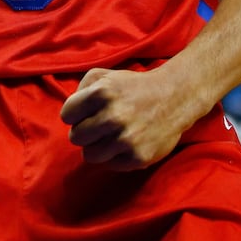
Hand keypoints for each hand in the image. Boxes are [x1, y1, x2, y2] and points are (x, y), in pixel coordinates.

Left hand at [60, 67, 198, 169]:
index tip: (86, 114)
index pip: (66, 115)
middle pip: (76, 137)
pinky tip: (125, 143)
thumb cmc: (134, 87)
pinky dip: (114, 156)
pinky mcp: (138, 157)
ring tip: (111, 136)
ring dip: (97, 147)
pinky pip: (109, 165)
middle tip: (100, 126)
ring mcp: (126, 139)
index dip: (75, 115)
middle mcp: (113, 116)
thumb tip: (69, 113)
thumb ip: (81, 89)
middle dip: (85, 132)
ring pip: (89, 155)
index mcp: (102, 93)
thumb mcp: (105, 76)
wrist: (174, 98)